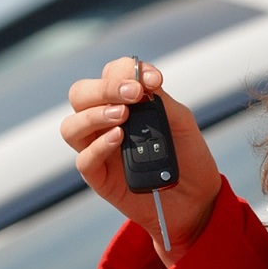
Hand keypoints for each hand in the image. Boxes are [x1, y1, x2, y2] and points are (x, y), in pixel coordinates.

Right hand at [62, 57, 220, 264]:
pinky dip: (99, 146)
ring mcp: (98, 149)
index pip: (110, 74)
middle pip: (80, 94)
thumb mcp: (181, 122)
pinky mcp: (98, 177)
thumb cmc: (187, 156)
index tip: (153, 80)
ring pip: (71, 126)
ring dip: (94, 114)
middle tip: (133, 94)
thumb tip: (142, 82)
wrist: (196, 198)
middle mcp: (104, 121)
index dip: (126, 70)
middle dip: (104, 88)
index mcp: (123, 102)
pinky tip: (119, 138)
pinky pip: (84, 159)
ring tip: (122, 115)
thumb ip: (160, 101)